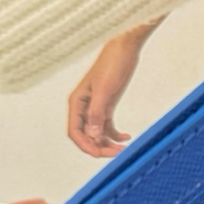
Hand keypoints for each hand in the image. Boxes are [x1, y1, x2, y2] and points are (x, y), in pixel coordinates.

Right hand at [67, 34, 140, 156]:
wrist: (124, 49)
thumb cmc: (113, 64)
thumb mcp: (106, 90)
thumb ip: (97, 112)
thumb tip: (92, 135)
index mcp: (77, 102)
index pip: (75, 132)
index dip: (86, 146)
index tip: (100, 154)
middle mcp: (83, 106)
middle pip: (86, 135)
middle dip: (99, 146)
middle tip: (117, 153)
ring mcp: (96, 106)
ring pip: (97, 132)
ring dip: (108, 142)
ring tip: (124, 148)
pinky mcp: (107, 104)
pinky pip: (107, 125)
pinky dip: (115, 133)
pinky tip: (127, 136)